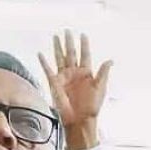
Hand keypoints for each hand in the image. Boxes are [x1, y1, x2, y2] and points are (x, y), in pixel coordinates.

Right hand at [38, 30, 111, 148]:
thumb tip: (110, 60)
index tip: (83, 34)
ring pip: (60, 58)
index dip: (84, 45)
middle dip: (69, 42)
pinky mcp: (54, 83)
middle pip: (71, 53)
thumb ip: (103, 73)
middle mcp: (74, 73)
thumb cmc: (92, 106)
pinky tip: (40, 54)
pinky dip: (43, 62)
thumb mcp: (100, 88)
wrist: (80, 119)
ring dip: (58, 47)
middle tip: (68, 30)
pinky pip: (47, 70)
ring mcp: (64, 77)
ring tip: (56, 36)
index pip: (85, 55)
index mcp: (86, 74)